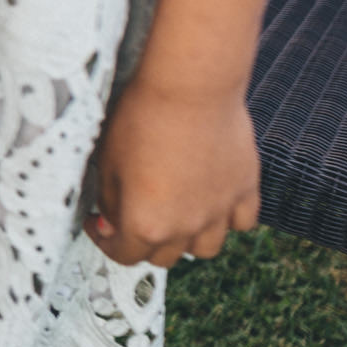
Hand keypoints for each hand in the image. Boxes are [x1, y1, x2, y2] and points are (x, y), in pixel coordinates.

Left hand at [86, 72, 261, 267]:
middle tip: (131, 217)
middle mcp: (187, 226)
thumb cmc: (141, 119)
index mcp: (146, 223)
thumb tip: (110, 219)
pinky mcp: (246, 190)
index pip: (124, 255)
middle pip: (164, 257)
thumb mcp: (106, 161)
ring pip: (206, 249)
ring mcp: (221, 211)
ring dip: (187, 239)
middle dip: (143, 242)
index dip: (106, 242)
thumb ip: (109, 200)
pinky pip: (241, 222)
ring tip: (174, 214)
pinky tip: (210, 202)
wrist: (190, 89)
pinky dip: (226, 220)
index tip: (99, 226)